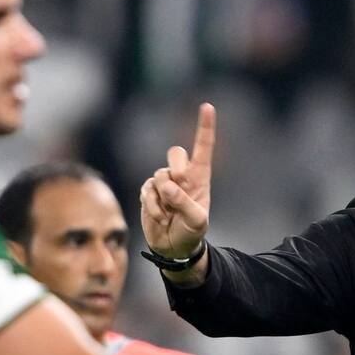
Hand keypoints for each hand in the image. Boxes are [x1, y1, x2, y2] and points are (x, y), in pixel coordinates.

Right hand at [140, 102, 213, 258]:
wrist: (173, 248)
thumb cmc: (191, 233)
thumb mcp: (196, 221)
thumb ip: (184, 202)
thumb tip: (167, 186)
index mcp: (200, 178)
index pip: (203, 148)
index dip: (205, 127)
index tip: (207, 106)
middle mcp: (182, 176)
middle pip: (175, 153)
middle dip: (176, 168)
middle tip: (180, 188)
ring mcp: (164, 183)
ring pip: (159, 175)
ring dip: (163, 197)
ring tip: (170, 214)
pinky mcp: (149, 192)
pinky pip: (147, 190)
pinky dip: (153, 206)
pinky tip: (160, 217)